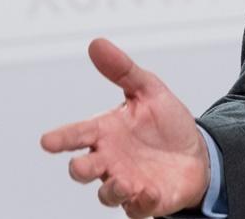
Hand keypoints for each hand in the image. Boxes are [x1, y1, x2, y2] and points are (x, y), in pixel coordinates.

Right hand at [41, 38, 210, 217]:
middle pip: (84, 169)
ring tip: (123, 181)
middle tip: (81, 166)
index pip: (77, 134)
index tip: (47, 141)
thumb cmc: (165, 123)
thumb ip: (123, 70)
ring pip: (108, 193)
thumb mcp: (149, 90)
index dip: (62, 139)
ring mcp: (127, 182)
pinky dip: (142, 202)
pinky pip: (139, 207)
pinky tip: (149, 192)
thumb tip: (96, 43)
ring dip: (112, 189)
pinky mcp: (147, 200)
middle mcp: (110, 160)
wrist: (197, 152)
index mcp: (106, 132)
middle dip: (81, 168)